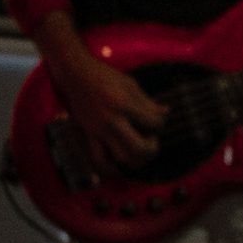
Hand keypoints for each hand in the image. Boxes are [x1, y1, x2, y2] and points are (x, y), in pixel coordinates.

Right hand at [57, 32, 170, 165]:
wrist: (76, 75)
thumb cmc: (105, 76)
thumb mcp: (131, 84)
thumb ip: (148, 102)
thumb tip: (165, 112)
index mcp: (125, 104)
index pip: (153, 123)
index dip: (160, 122)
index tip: (157, 119)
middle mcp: (112, 120)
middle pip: (138, 148)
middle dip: (151, 149)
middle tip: (151, 141)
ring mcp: (99, 130)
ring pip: (120, 158)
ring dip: (134, 160)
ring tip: (138, 151)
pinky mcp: (89, 135)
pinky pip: (99, 159)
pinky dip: (111, 166)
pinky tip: (119, 164)